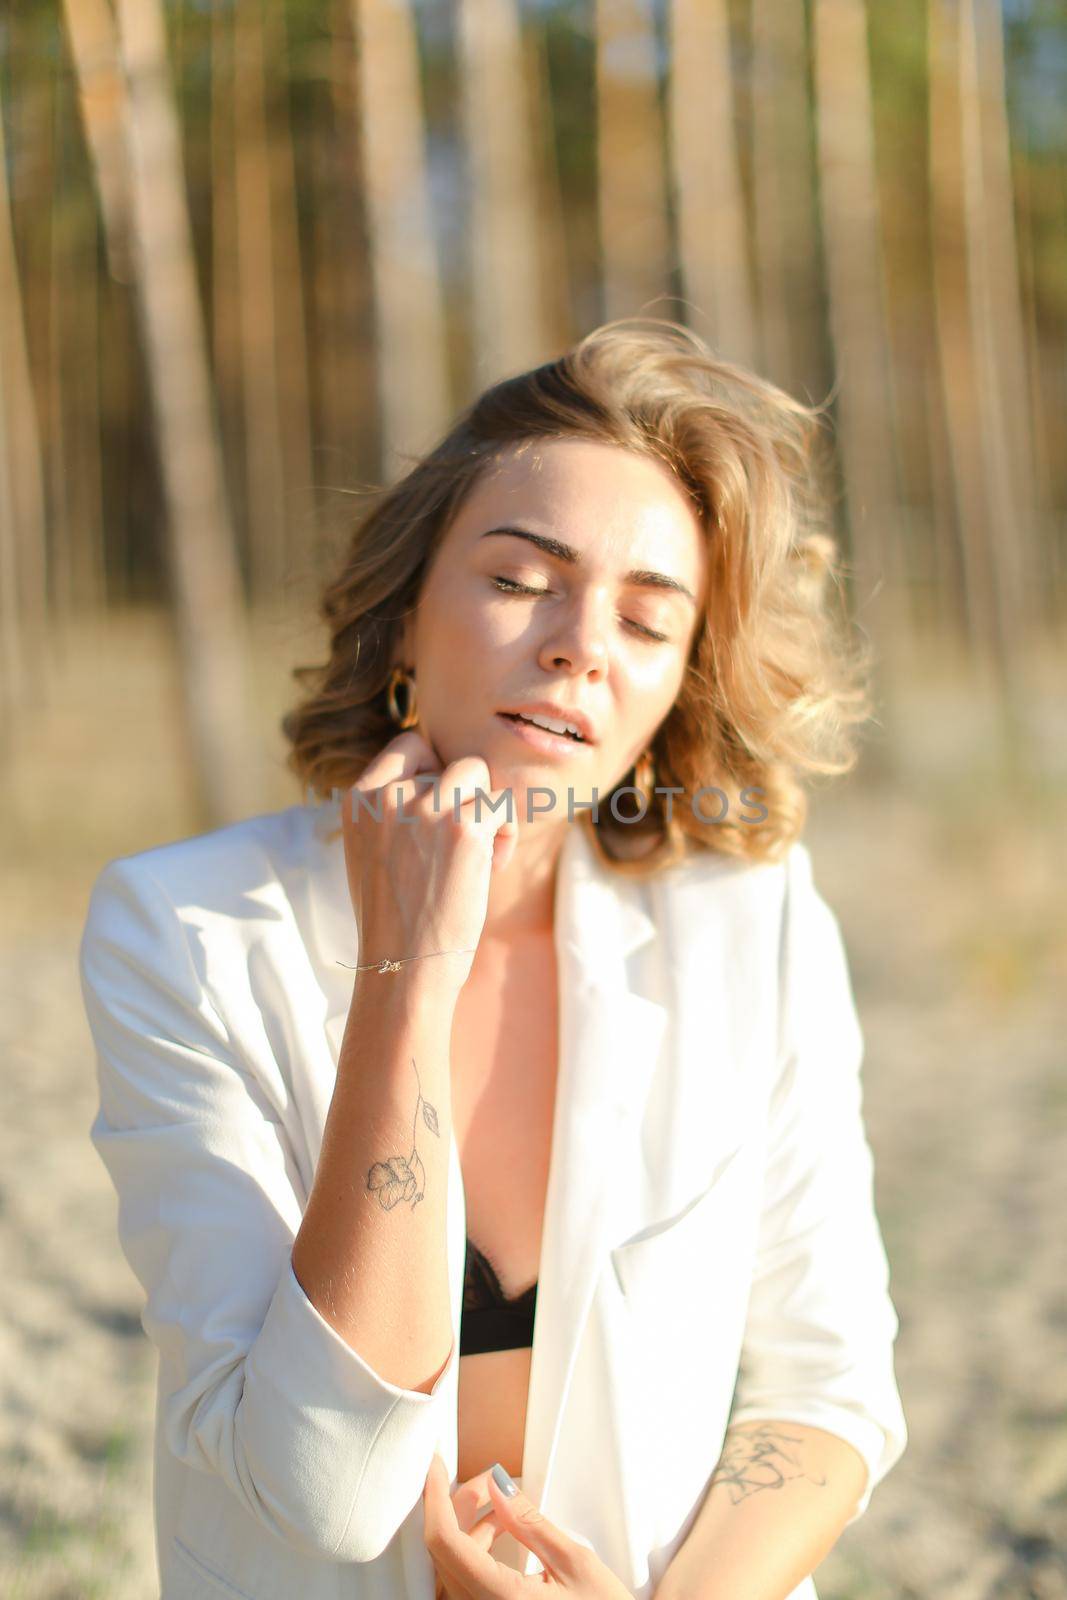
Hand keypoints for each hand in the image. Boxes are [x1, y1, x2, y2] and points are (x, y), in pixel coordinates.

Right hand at [341, 730, 518, 994]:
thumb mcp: (372, 853)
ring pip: (478, 772)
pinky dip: (505, 833)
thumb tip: (437, 776)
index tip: (440, 812)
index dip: (436, 772)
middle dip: (463, 798)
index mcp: (358, 801)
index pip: (410, 745)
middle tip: (460, 843)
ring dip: (486, 808)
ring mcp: (425, 810)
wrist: (403, 970)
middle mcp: (388, 798)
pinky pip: (501, 804)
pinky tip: (493, 866)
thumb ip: (392, 811)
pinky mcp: (463, 829)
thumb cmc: (394, 922)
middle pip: (450, 762)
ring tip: (480, 851)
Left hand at [422, 1453, 633, 1597]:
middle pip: (445, 1551)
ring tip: (506, 1505)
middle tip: (490, 1478)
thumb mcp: (574, 1563)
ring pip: (453, 1566)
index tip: (435, 1464)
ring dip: (470, 1528)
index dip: (435, 1497)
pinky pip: (465, 1582)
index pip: (445, 1543)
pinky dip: (476, 1550)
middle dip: (460, 1505)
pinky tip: (503, 1531)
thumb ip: (529, 1522)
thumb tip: (497, 1482)